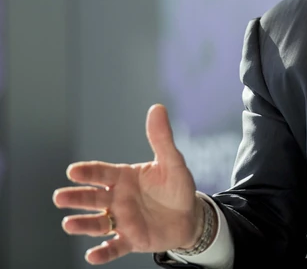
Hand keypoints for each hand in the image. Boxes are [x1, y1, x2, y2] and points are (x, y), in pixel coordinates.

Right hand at [53, 104, 203, 263]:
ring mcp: (121, 221)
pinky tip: (92, 255)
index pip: (102, 174)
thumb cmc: (177, 186)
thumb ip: (161, 138)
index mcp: (123, 178)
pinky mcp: (130, 240)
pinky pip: (114, 248)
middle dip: (77, 198)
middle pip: (93, 198)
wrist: (190, 216)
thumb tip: (157, 108)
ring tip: (68, 224)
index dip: (88, 173)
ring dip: (83, 224)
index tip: (73, 171)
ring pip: (97, 224)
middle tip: (60, 197)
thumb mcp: (172, 162)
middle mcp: (117, 199)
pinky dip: (103, 253)